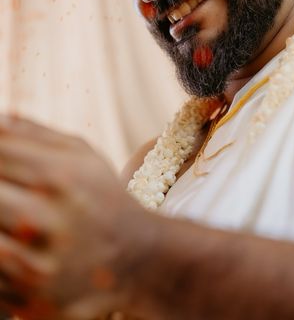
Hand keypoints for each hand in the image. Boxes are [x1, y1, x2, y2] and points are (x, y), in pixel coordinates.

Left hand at [0, 116, 147, 319]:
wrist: (136, 258)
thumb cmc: (103, 197)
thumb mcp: (83, 156)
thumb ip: (35, 134)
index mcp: (59, 177)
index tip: (1, 157)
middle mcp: (45, 221)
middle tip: (8, 188)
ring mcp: (34, 266)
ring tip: (13, 212)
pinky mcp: (28, 301)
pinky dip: (1, 250)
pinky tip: (16, 241)